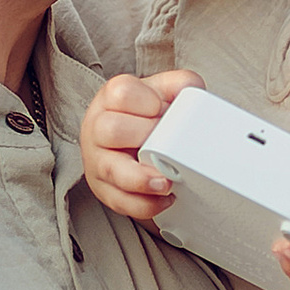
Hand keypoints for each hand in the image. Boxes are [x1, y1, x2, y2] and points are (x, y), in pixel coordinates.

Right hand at [80, 67, 202, 220]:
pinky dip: (145, 204)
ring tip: (167, 182)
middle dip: (144, 136)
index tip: (162, 110)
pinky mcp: (104, 189)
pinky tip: (165, 199)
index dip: (146, 102)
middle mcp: (97, 128)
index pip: (122, 93)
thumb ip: (180, 85)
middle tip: (166, 143)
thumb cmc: (145, 116)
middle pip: (111, 130)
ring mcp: (97, 160)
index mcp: (110, 99)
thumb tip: (192, 92)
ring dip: (142, 179)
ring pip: (112, 170)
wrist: (131, 142)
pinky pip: (120, 201)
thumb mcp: (162, 92)